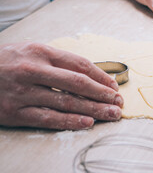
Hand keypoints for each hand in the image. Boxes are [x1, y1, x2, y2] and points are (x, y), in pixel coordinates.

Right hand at [0, 42, 122, 129]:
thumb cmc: (6, 61)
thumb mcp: (31, 51)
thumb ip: (57, 61)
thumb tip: (89, 75)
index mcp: (41, 52)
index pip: (80, 65)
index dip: (101, 76)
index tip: (114, 86)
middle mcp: (34, 70)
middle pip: (78, 84)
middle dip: (102, 94)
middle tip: (119, 102)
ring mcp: (24, 92)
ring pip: (66, 103)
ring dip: (93, 109)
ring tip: (111, 114)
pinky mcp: (14, 112)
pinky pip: (48, 118)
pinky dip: (69, 121)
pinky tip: (87, 123)